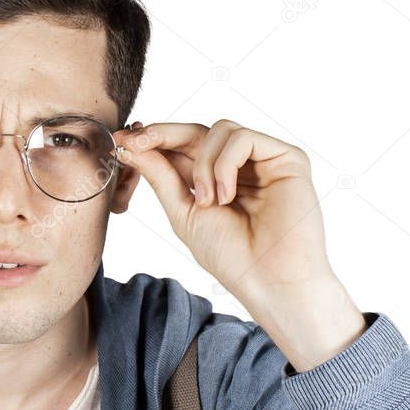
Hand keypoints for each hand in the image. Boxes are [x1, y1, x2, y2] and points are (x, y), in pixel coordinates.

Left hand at [113, 119, 365, 370]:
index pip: (183, 145)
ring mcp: (265, 159)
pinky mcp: (287, 158)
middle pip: (198, 129)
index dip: (153, 138)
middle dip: (163, 134)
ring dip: (202, 164)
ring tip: (207, 202)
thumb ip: (160, 176)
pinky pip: (243, 138)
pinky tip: (226, 196)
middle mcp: (241, 164)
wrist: (268, 280)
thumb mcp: (183, 212)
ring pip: (220, 129)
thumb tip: (129, 144)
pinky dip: (225, 165)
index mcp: (216, 177)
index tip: (121, 140)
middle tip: (136, 141)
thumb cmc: (231, 255)